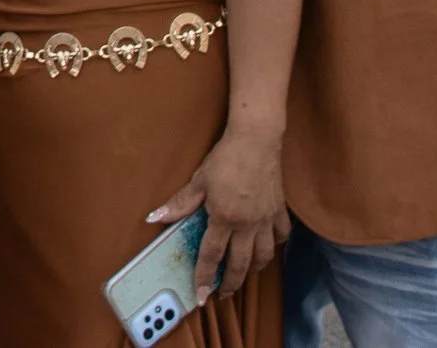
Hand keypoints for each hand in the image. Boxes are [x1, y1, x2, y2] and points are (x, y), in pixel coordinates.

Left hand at [147, 127, 288, 304]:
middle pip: (240, 264)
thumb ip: (180, 203)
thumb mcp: (199, 180)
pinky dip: (274, 247)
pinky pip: (281, 237)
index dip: (205, 277)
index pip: (212, 255)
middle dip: (230, 284)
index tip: (201, 295)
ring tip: (243, 276)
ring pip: (264, 257)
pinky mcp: (279, 212)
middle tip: (222, 296)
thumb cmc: (225, 158)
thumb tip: (156, 217)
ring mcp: (266, 220)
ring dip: (253, 271)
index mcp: (224, 218)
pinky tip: (266, 248)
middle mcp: (247, 225)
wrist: (256, 140)